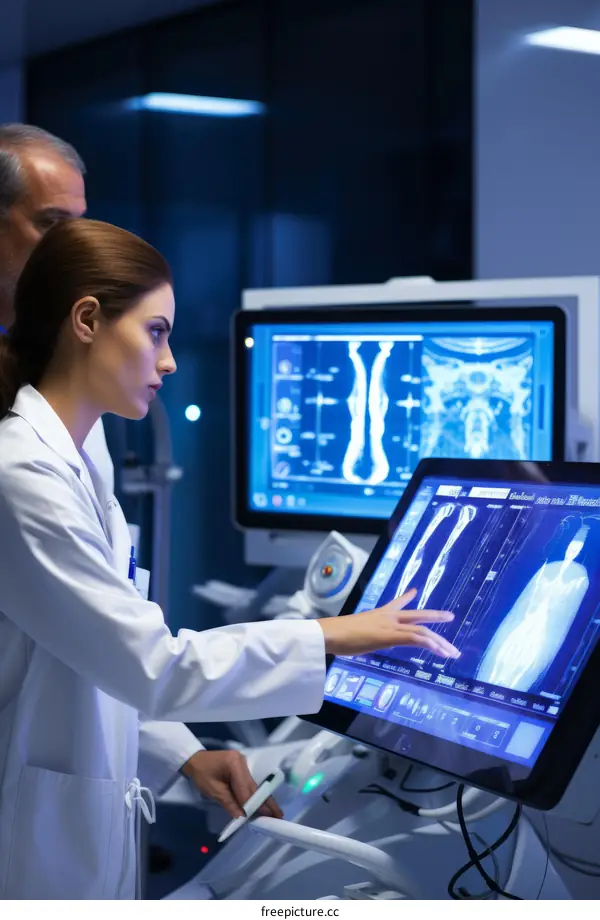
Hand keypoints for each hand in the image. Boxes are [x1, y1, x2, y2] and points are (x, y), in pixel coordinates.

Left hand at [180, 750, 283, 819]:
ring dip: (263, 800)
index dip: (254, 804)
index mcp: (234, 764)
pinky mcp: (242, 769)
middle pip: (254, 786)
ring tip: (275, 813)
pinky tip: (264, 805)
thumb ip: (229, 803)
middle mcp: (242, 762)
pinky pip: (249, 784)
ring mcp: (244, 764)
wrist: (194, 760)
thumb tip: (242, 817)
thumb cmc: (201, 774)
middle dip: (266, 802)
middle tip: (279, 815)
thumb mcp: (213, 790)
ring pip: (254, 786)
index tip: (264, 817)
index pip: (245, 788)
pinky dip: (255, 795)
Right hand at [317, 588, 458, 658]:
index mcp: (378, 614)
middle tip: (450, 616)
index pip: (396, 603)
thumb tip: (366, 640)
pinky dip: (430, 644)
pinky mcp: (390, 636)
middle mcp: (387, 617)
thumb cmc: (337, 635)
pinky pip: (416, 638)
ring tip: (452, 651)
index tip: (414, 590)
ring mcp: (390, 626)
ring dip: (439, 641)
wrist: (331, 633)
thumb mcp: (355, 631)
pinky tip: (440, 650)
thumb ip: (365, 634)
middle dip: (435, 616)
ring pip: (421, 630)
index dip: (407, 596)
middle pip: (417, 614)